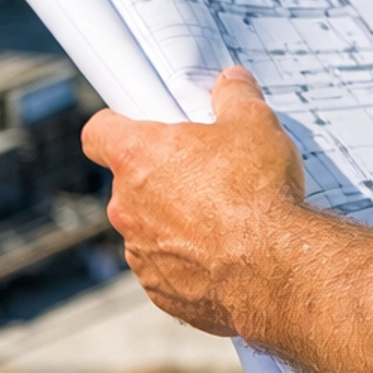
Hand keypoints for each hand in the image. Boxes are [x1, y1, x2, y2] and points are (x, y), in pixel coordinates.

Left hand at [83, 67, 305, 336]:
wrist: (274, 267)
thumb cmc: (257, 190)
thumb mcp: (255, 123)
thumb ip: (235, 96)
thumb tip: (231, 82)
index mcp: (137, 157)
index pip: (98, 132)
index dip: (117, 126)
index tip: (142, 126)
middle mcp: (126, 208)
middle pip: (131, 182)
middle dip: (164, 176)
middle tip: (210, 172)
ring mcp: (140, 254)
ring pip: (150, 228)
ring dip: (177, 221)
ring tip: (227, 218)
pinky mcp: (161, 291)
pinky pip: (168, 267)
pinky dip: (191, 261)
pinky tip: (228, 254)